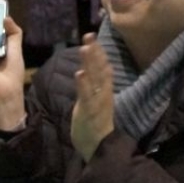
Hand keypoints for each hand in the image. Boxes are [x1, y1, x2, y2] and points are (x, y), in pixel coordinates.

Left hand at [70, 33, 115, 160]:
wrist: (99, 147)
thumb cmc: (94, 124)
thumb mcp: (93, 101)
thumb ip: (91, 87)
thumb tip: (88, 71)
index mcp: (103, 90)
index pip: (102, 67)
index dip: (98, 52)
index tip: (92, 36)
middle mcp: (103, 93)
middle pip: (100, 69)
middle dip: (95, 52)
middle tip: (89, 35)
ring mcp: (97, 102)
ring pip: (95, 79)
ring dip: (91, 63)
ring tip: (86, 48)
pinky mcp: (89, 112)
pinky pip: (87, 97)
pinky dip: (84, 85)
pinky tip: (80, 74)